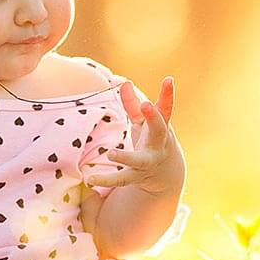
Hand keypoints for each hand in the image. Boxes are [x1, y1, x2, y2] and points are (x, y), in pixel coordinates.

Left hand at [85, 77, 185, 195]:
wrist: (167, 174)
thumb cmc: (153, 140)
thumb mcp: (145, 122)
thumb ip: (133, 104)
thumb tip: (124, 83)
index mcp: (162, 127)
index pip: (166, 108)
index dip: (167, 94)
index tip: (168, 80)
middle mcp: (158, 144)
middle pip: (159, 131)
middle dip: (154, 118)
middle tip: (146, 104)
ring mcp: (148, 162)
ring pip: (139, 161)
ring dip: (126, 157)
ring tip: (111, 154)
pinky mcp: (136, 176)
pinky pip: (121, 180)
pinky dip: (106, 180)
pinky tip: (90, 179)